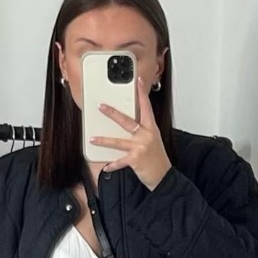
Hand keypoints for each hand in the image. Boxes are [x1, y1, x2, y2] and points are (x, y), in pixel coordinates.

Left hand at [89, 75, 172, 190]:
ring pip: (118, 141)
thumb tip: (128, 126)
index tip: (138, 81)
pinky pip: (119, 161)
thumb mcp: (154, 141)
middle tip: (101, 106)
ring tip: (93, 138)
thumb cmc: (158, 159)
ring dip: (104, 140)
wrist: (164, 177)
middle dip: (112, 113)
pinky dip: (112, 165)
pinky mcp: (135, 160)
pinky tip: (105, 165)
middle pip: (127, 121)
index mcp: (152, 128)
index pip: (146, 107)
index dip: (142, 93)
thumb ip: (143, 131)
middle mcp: (146, 135)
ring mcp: (140, 147)